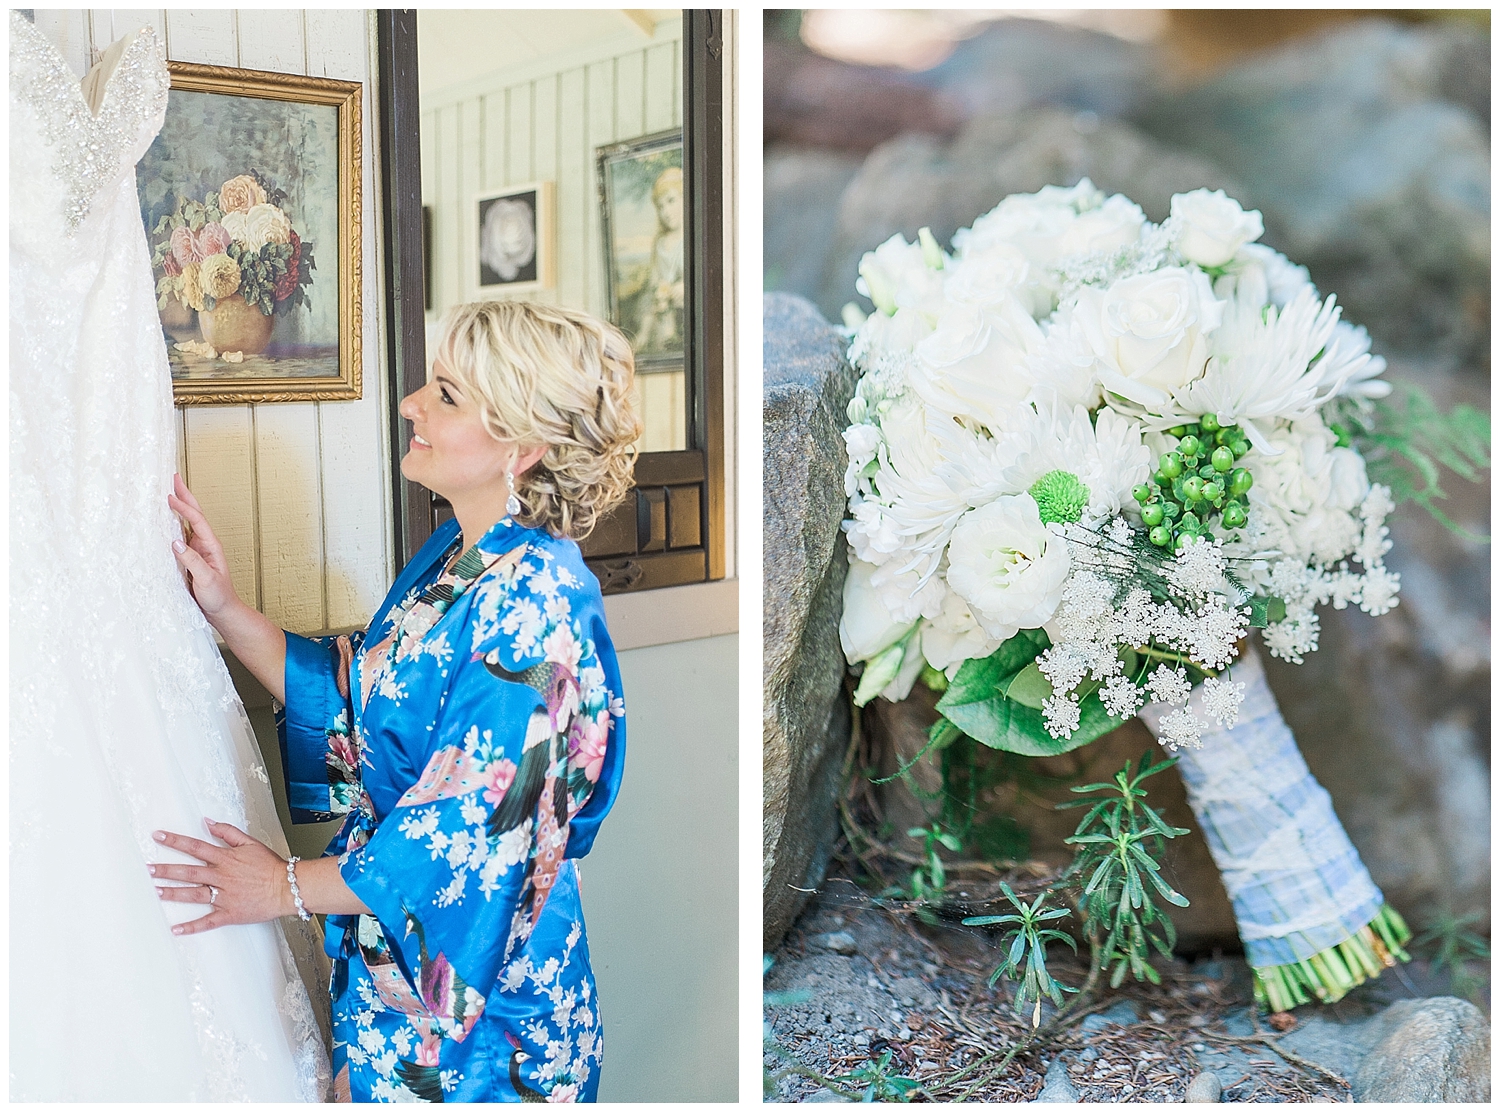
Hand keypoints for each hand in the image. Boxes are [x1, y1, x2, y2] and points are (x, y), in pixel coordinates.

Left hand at [150, 820, 292, 933]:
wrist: (288, 888)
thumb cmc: (271, 866)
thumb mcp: (251, 843)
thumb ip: (227, 832)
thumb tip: (208, 822)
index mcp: (226, 859)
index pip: (195, 847)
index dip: (175, 841)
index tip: (158, 837)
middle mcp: (221, 877)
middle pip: (188, 872)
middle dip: (166, 870)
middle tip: (148, 869)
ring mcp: (224, 896)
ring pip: (193, 894)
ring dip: (173, 893)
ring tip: (156, 891)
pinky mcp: (229, 913)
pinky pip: (207, 921)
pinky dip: (191, 927)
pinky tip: (176, 929)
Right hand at [169, 473, 238, 621]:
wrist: (222, 611)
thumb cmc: (218, 597)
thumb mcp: (206, 579)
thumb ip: (192, 561)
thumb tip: (175, 542)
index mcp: (211, 546)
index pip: (197, 521)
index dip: (184, 508)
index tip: (170, 496)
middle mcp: (205, 544)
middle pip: (194, 514)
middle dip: (185, 495)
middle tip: (175, 477)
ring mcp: (197, 549)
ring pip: (187, 522)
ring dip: (180, 505)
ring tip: (170, 489)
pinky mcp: (190, 558)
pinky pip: (180, 534)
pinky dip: (173, 522)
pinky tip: (165, 517)